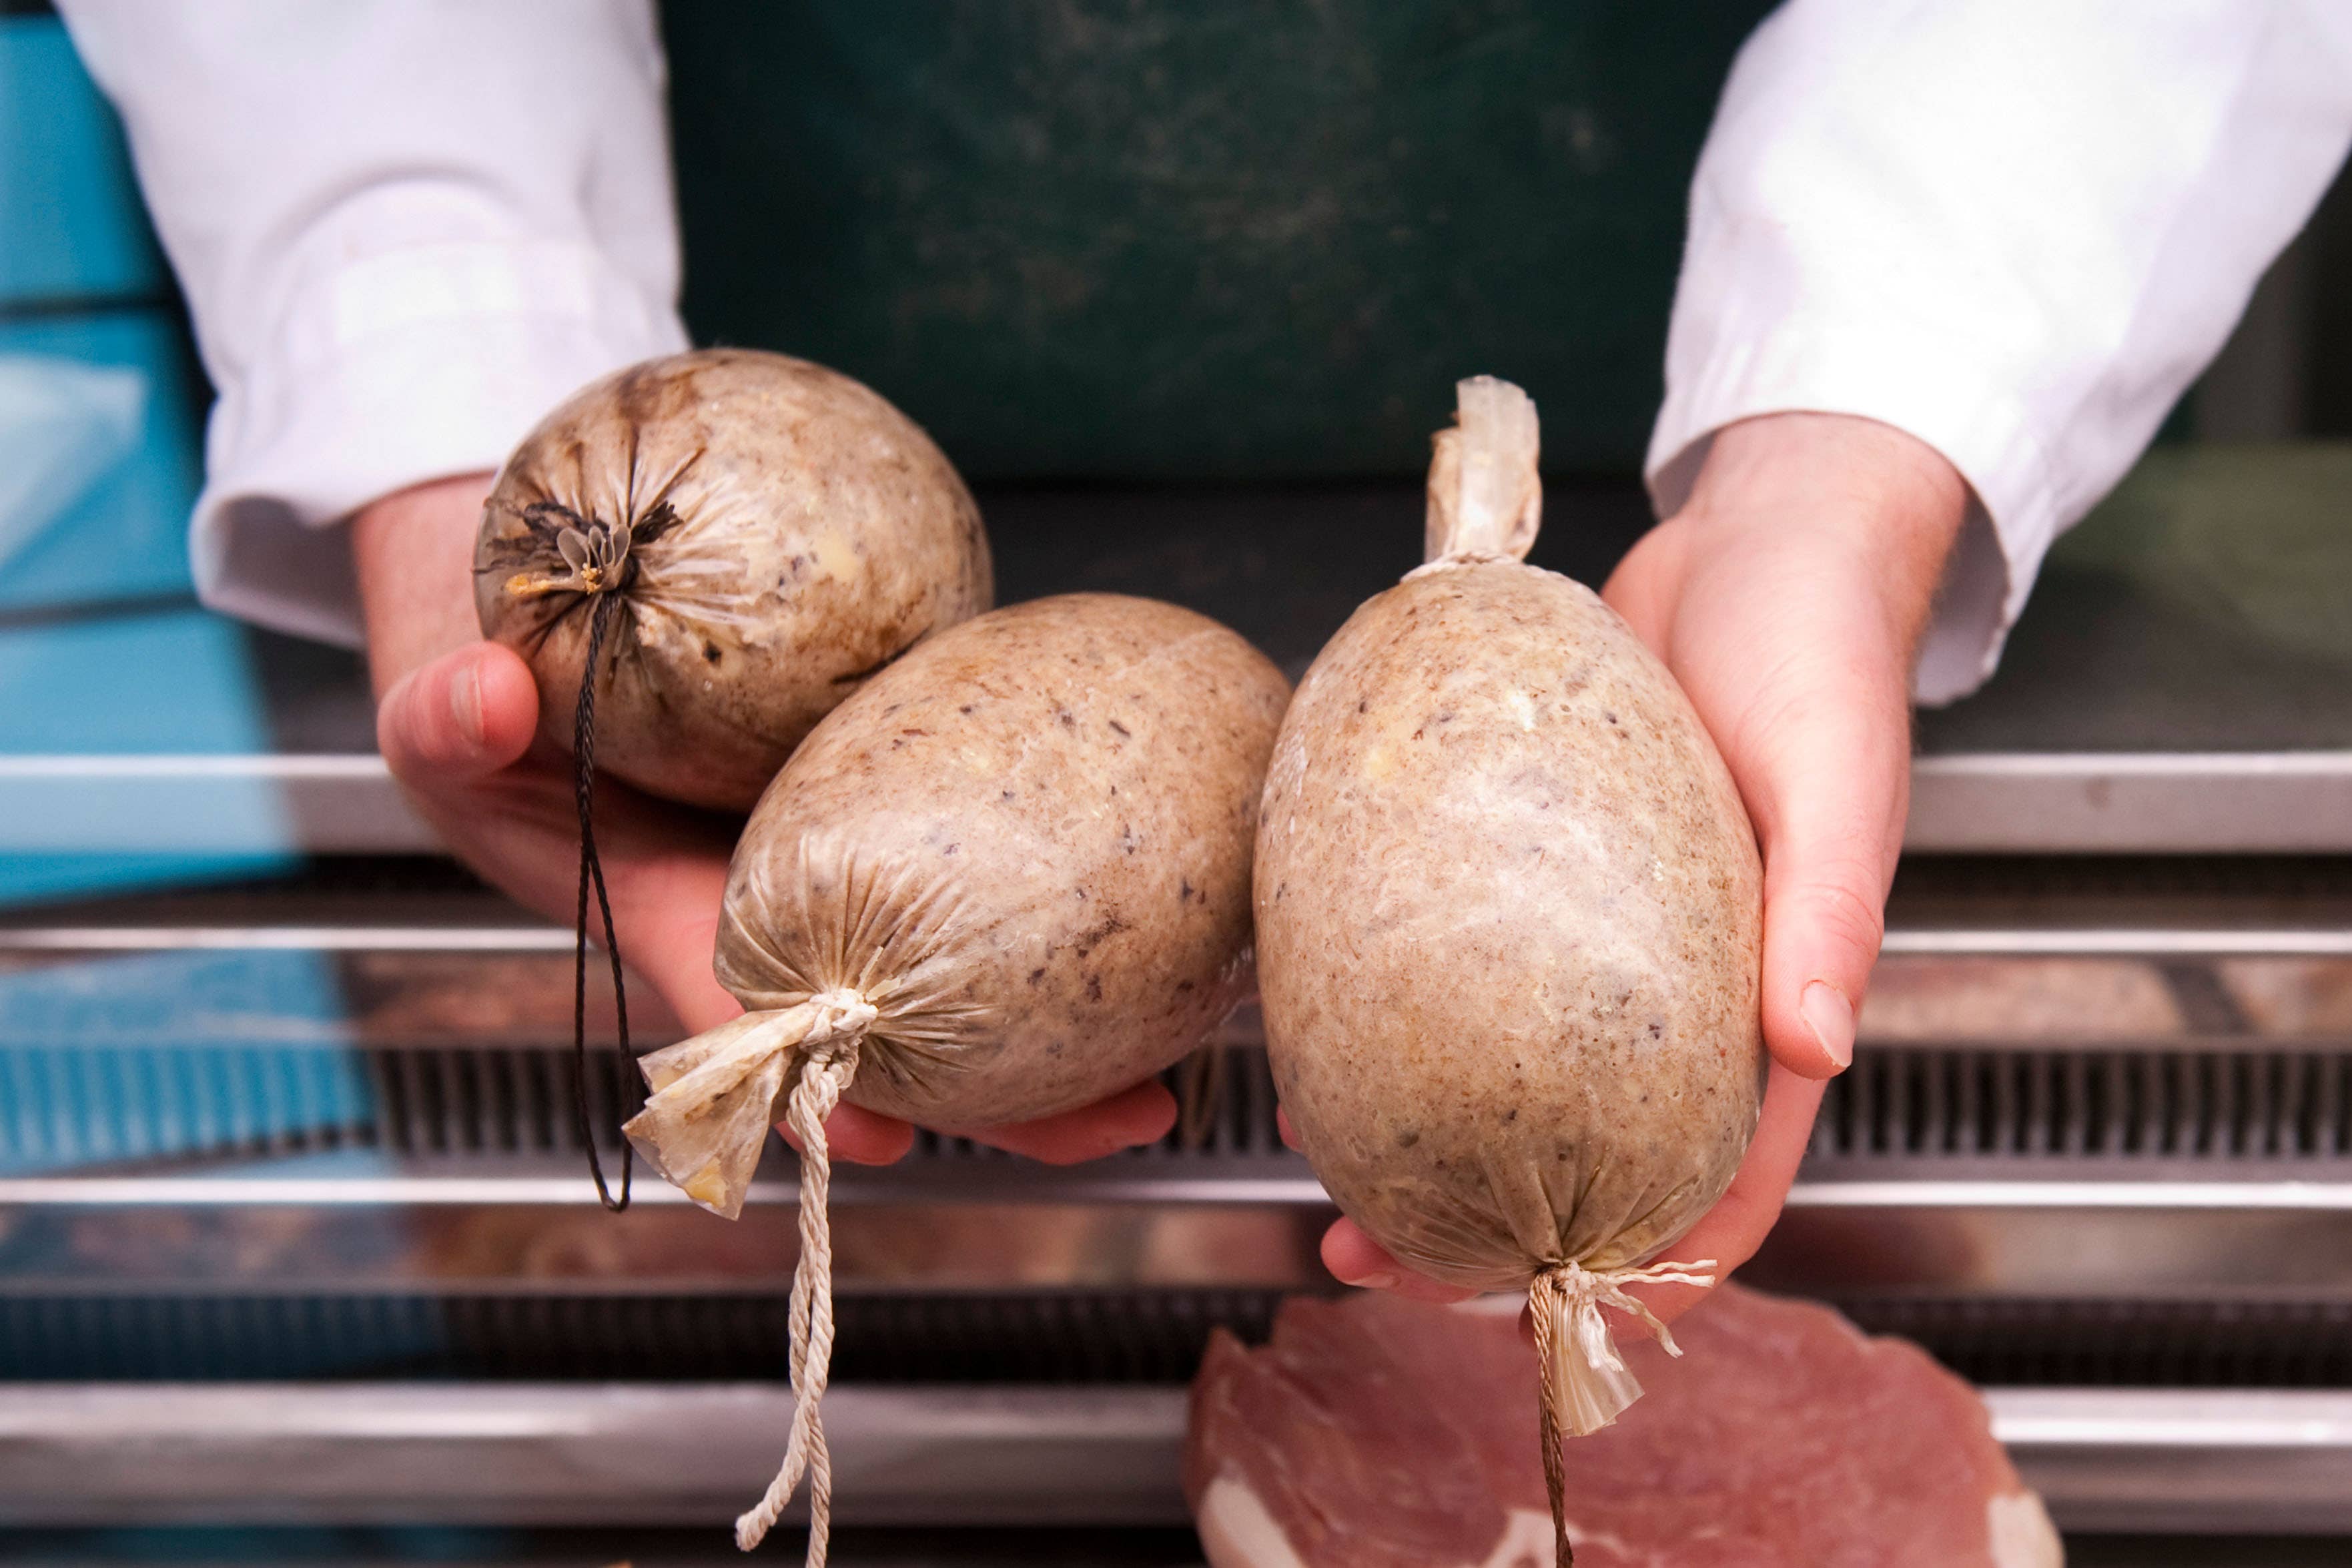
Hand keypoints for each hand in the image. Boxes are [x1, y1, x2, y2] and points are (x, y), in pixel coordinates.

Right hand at [354, 475, 1176, 1167]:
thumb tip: (482, 698)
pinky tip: (1159, 908)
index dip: (807, 1081)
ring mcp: (851, 851)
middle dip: (999, 1092)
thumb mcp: (447, 696)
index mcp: (670, 909)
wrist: (559, 599)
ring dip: (1062, 1014)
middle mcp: (779, 903)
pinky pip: (986, 850)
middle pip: (895, 1025)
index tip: (874, 1133)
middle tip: (1121, 1118)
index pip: (746, 1011)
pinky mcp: (905, 788)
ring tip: (1181, 1053)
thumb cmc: (499, 675)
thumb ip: (448, 713)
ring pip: (962, 957)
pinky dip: (1060, 889)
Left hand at [1315, 412, 1969, 1319]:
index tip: (1544, 1311)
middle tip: (1366, 1251)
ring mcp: (1604, 935)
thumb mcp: (1837, 778)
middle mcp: (1681, 987)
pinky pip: (1467, 961)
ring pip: (1512, 1072)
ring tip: (1322, 1164)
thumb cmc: (1819, 650)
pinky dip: (1400, 1005)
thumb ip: (1831, 911)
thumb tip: (1817, 1049)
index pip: (1724, 1176)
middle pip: (1586, 1152)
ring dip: (1423, 1134)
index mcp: (1771, 996)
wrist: (1759, 540)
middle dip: (1483, 1228)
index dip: (1646, 1266)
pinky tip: (1324, 1020)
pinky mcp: (1538, 868)